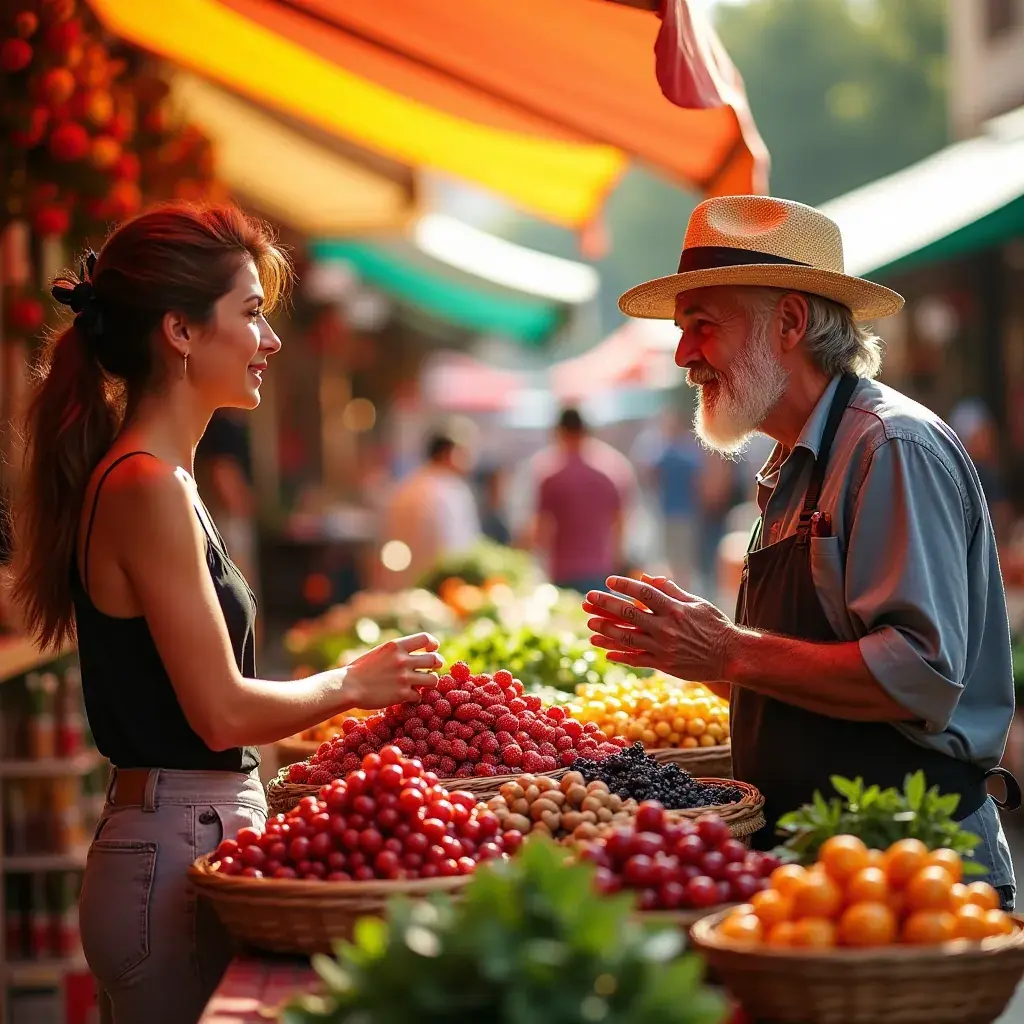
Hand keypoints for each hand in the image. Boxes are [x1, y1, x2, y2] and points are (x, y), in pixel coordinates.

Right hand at [342, 633, 441, 708]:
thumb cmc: (361, 669)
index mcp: (396, 646)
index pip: (425, 638)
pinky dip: (415, 696)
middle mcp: (403, 660)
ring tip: (423, 683)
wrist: (348, 686)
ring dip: (430, 682)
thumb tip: (416, 652)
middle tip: (434, 668)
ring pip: (432, 679)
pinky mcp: (402, 694)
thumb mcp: (380, 651)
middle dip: (437, 664)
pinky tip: (408, 696)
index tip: (432, 649)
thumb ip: (398, 651)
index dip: (433, 644)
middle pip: (434, 659)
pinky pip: (419, 695)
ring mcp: (404, 678)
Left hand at [584, 575, 735, 681]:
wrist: (731, 656)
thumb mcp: (696, 602)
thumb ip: (670, 590)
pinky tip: (605, 651)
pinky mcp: (664, 664)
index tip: (610, 581)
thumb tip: (648, 577)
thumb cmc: (715, 625)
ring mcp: (664, 648)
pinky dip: (620, 655)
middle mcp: (667, 628)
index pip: (644, 593)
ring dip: (606, 630)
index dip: (625, 586)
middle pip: (629, 614)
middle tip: (589, 599)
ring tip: (590, 624)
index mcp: (675, 609)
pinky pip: (636, 659)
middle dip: (606, 605)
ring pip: (628, 638)